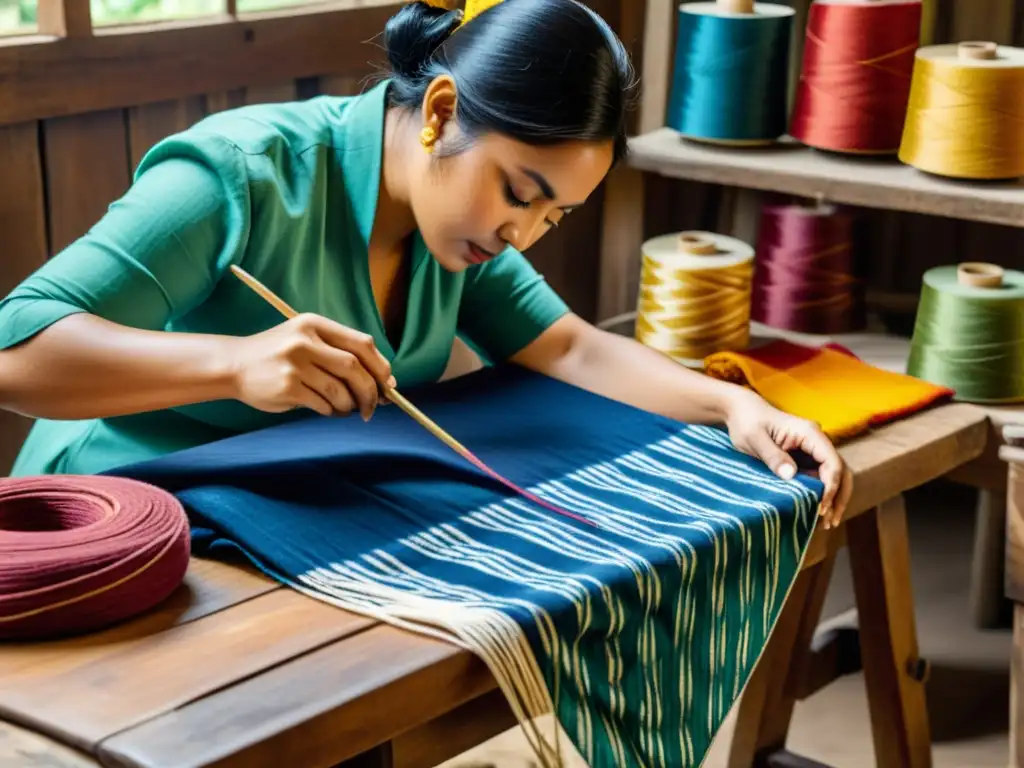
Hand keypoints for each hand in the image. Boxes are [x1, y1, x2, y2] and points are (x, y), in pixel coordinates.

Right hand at [227, 313, 394, 419]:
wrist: (233, 365)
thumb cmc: (279, 356)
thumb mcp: (307, 341)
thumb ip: (341, 355)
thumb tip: (385, 382)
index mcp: (315, 324)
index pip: (362, 343)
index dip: (380, 366)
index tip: (388, 384)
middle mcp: (305, 341)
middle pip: (354, 368)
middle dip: (370, 391)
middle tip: (373, 407)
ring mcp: (295, 364)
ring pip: (340, 390)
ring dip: (349, 405)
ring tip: (345, 408)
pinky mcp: (287, 387)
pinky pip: (323, 404)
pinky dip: (332, 411)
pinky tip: (328, 410)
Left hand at [724, 392, 851, 529]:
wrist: (740, 411)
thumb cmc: (747, 421)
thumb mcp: (755, 438)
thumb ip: (773, 456)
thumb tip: (791, 476)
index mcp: (810, 433)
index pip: (832, 462)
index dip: (831, 486)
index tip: (821, 506)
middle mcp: (817, 441)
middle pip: (840, 470)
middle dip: (839, 496)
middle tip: (831, 521)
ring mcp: (812, 450)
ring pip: (832, 476)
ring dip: (833, 498)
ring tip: (828, 522)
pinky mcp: (804, 458)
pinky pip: (818, 477)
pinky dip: (820, 494)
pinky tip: (815, 511)